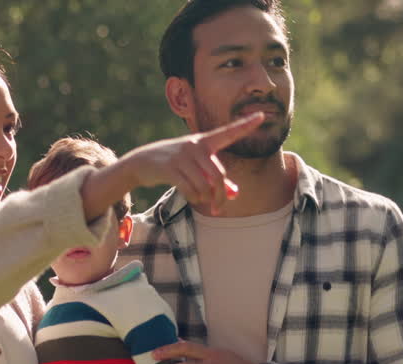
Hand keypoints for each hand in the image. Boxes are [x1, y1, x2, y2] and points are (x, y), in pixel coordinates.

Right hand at [119, 112, 264, 212]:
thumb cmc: (174, 164)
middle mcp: (195, 146)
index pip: (228, 133)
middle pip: (218, 176)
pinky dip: (194, 198)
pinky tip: (192, 198)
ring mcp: (182, 156)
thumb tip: (234, 195)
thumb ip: (216, 181)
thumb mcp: (195, 168)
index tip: (262, 116)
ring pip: (205, 185)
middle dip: (220, 196)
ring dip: (205, 199)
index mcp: (204, 141)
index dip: (245, 125)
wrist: (140, 163)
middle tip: (219, 209)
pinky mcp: (171, 168)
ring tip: (200, 200)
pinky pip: (191, 189)